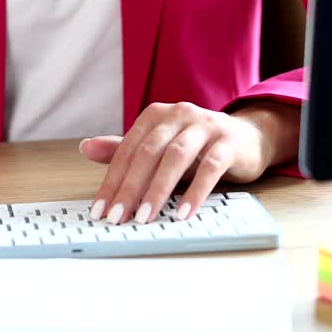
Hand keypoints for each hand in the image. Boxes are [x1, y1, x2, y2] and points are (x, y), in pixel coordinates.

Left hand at [80, 101, 297, 224]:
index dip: (112, 181)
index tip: (100, 210)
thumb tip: (86, 148)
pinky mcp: (229, 141)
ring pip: (176, 157)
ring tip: (145, 217)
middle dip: (130, 188)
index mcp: (156, 115)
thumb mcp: (159, 148)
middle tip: (117, 217)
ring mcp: (205, 125)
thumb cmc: (196, 147)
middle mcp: (178, 114)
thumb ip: (125, 150)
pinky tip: (184, 213)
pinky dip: (196, 191)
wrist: (246, 138)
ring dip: (158, 190)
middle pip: (148, 152)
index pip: (128, 150)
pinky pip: (210, 167)